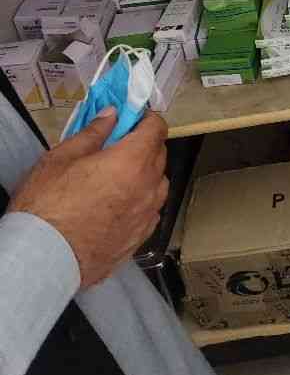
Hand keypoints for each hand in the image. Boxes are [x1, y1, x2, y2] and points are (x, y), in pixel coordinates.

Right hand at [9, 109, 168, 289]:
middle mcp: (149, 187)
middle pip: (159, 154)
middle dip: (144, 145)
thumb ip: (94, 132)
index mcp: (133, 161)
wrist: (44, 259)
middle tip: (118, 147)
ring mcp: (147, 215)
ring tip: (118, 178)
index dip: (146, 119)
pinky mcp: (141, 239)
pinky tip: (119, 204)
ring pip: (158, 183)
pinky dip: (141, 201)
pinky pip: (150, 210)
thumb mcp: (62, 157)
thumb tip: (112, 115)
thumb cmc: (48, 204)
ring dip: (146, 173)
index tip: (132, 119)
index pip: (157, 127)